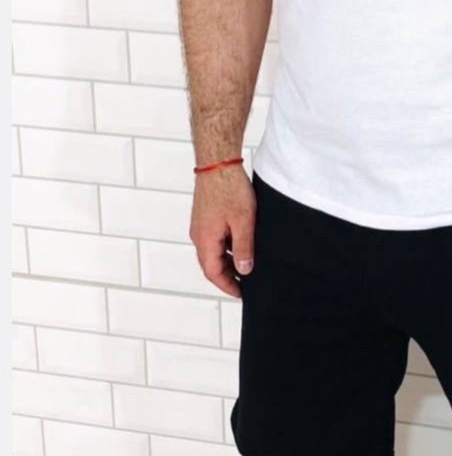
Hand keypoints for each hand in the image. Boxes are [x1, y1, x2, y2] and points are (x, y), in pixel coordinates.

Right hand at [190, 164, 255, 298]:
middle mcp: (198, 235)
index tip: (242, 293)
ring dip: (228, 261)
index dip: (228, 286)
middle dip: (228, 277)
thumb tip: (244, 270)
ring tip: (248, 265)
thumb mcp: (243, 222)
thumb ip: (243, 248)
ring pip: (213, 252)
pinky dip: (227, 248)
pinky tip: (242, 244)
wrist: (218, 162)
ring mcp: (201, 225)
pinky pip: (215, 239)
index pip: (213, 273)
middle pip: (211, 265)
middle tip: (247, 283)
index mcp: (205, 240)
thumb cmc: (229, 188)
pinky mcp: (205, 216)